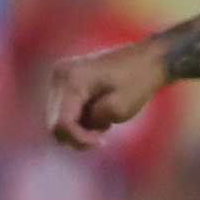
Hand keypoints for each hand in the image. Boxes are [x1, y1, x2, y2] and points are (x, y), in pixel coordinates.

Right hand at [45, 43, 165, 148]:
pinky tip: (94, 112)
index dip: (78, 138)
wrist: (145, 57)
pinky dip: (76, 117)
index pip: (62, 122)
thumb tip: (78, 128)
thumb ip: (94, 122)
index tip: (101, 141)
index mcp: (73, 80)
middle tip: (102, 133)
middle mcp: (58, 76)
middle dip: (77, 133)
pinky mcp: (61, 79)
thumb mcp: (121, 108)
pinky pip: (60, 109)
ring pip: (55, 118)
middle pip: (54, 122)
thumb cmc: (138, 80)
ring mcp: (58, 76)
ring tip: (101, 120)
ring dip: (77, 126)